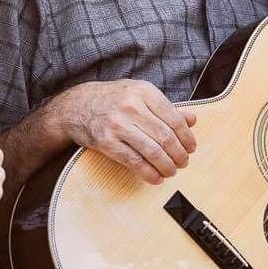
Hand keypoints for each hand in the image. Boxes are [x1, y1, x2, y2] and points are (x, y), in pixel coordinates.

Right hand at [52, 79, 196, 184]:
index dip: (186, 137)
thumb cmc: (111, 99)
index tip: (191, 148)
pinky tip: (155, 177)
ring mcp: (117, 124)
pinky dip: (148, 172)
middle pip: (165, 137)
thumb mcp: (138, 94)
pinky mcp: (105, 141)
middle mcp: (130, 106)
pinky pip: (133, 161)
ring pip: (152, 151)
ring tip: (171, 171)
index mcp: (143, 91)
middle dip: (178, 154)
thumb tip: (192, 120)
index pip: (174, 119)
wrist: (75, 106)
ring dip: (166, 166)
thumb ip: (165, 107)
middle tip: (183, 163)